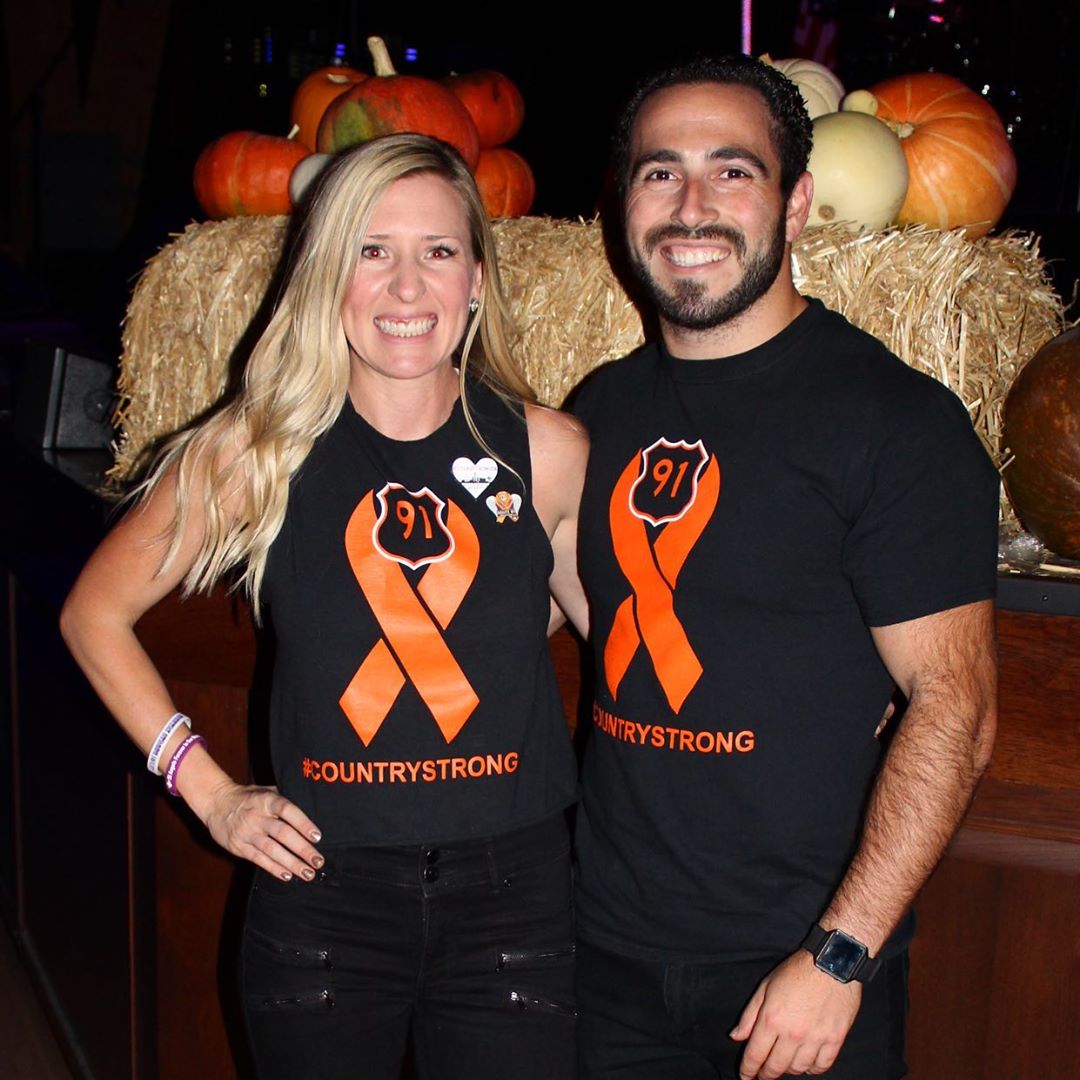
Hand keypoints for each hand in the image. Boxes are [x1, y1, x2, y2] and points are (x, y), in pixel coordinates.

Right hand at [203, 781, 323, 881]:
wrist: (216, 802)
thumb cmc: (248, 797)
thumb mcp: (265, 790)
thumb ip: (283, 800)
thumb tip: (310, 808)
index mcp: (267, 800)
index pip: (288, 810)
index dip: (303, 823)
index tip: (317, 836)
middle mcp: (258, 817)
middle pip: (283, 834)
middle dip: (302, 849)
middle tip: (318, 861)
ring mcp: (247, 833)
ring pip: (272, 850)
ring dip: (291, 863)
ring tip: (307, 873)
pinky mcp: (239, 847)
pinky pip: (259, 859)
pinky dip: (274, 868)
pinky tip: (287, 876)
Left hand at [730, 950, 860, 1078]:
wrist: (831, 963)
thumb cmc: (796, 971)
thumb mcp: (766, 987)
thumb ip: (750, 1015)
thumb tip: (736, 1036)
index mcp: (772, 1019)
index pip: (755, 1055)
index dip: (748, 1070)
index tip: (746, 1076)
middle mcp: (793, 1033)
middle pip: (776, 1067)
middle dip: (765, 1075)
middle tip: (762, 1075)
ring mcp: (815, 1038)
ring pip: (798, 1069)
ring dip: (788, 1070)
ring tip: (784, 1064)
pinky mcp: (834, 1040)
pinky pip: (821, 1066)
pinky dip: (811, 1069)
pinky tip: (806, 1063)